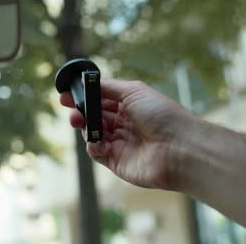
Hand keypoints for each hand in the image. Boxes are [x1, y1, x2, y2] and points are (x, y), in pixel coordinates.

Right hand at [60, 78, 192, 189]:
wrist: (179, 148)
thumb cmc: (161, 115)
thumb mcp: (134, 91)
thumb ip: (109, 87)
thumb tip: (91, 83)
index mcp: (130, 106)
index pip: (102, 101)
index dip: (85, 98)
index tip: (66, 96)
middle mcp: (125, 125)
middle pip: (95, 117)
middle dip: (81, 112)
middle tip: (72, 110)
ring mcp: (120, 144)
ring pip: (93, 133)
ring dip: (85, 126)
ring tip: (81, 121)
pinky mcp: (116, 162)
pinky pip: (96, 152)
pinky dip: (93, 145)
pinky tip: (99, 141)